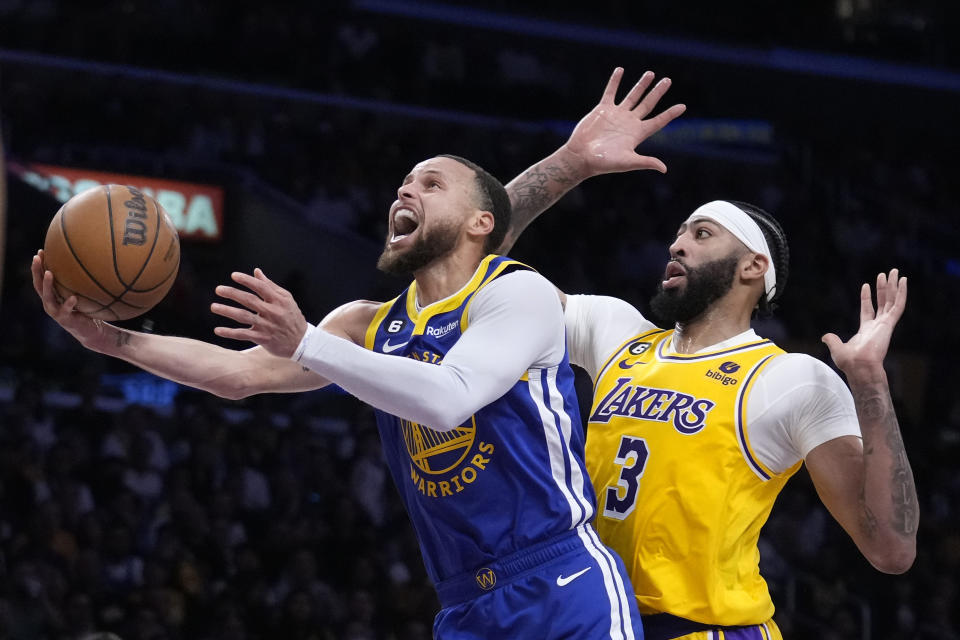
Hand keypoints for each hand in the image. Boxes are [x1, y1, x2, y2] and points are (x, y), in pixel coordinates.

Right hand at [30, 250, 105, 347]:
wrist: (91, 331)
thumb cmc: (87, 310)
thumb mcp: (84, 294)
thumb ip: (82, 283)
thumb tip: (92, 261)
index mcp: (53, 296)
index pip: (42, 279)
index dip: (39, 266)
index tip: (40, 251)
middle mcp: (51, 303)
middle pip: (39, 286)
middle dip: (36, 271)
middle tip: (37, 257)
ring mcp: (56, 312)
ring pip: (48, 298)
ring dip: (48, 285)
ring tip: (49, 272)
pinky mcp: (66, 320)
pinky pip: (66, 311)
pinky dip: (69, 304)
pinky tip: (73, 297)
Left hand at [211, 268, 306, 357]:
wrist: (302, 342)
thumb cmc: (292, 317)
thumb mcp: (286, 299)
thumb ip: (270, 285)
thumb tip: (256, 271)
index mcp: (279, 300)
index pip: (260, 287)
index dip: (246, 281)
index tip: (233, 276)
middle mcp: (273, 312)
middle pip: (249, 300)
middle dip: (232, 293)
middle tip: (218, 289)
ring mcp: (267, 326)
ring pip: (244, 316)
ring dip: (227, 311)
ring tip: (213, 307)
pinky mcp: (262, 339)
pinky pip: (243, 335)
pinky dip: (230, 333)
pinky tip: (218, 330)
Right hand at [563, 67, 685, 177]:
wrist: (581, 157)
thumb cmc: (603, 163)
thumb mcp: (627, 162)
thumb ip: (645, 162)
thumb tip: (664, 169)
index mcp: (637, 134)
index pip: (658, 121)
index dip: (670, 114)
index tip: (682, 106)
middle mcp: (629, 122)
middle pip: (648, 104)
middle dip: (657, 92)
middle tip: (667, 81)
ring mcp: (616, 115)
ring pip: (632, 96)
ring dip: (641, 85)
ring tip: (651, 73)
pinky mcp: (602, 110)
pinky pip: (610, 92)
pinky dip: (615, 81)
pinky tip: (620, 70)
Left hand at [822, 269, 906, 375]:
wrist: (859, 366)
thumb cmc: (849, 361)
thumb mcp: (837, 348)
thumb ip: (832, 340)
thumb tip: (825, 337)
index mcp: (867, 330)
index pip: (868, 310)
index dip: (867, 297)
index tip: (865, 285)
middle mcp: (878, 326)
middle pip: (882, 302)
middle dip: (884, 288)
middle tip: (887, 274)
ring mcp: (885, 324)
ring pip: (892, 300)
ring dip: (894, 286)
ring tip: (895, 271)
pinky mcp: (890, 324)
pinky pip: (898, 305)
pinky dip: (902, 293)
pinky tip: (904, 281)